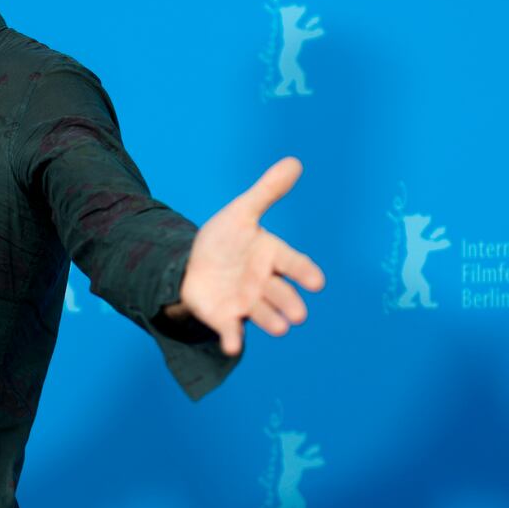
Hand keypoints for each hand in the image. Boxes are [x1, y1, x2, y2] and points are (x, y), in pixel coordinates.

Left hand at [175, 156, 325, 355]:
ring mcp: (246, 302)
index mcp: (272, 257)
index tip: (317, 282)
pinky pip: (231, 331)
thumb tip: (295, 161)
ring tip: (280, 328)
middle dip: (290, 304)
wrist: (191, 264)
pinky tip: (232, 346)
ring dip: (270, 321)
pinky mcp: (225, 318)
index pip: (294, 264)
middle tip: (297, 315)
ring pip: (262, 314)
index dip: (305, 273)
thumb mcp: (241, 213)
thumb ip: (267, 192)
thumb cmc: (224, 241)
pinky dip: (233, 339)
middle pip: (281, 294)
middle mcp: (264, 283)